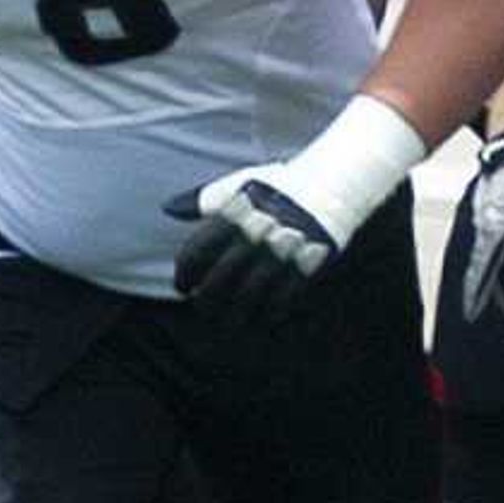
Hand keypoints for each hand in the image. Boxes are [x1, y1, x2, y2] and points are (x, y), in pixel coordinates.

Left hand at [167, 170, 345, 321]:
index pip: (195, 255)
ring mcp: (279, 255)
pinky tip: (261, 314)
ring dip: (233, 314)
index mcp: (234, 216)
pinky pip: (280, 301)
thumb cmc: (282, 186)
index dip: (184, 276)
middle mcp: (253, 237)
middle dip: (205, 301)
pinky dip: (268, 313)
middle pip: (216, 284)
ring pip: (245, 298)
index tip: (184, 285)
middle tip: (204, 305)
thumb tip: (170, 209)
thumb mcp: (241, 183)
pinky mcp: (304, 268)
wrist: (333, 185)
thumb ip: (204, 199)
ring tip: (229, 319)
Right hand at [455, 124, 503, 333]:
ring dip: (502, 286)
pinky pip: (497, 247)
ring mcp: (490, 218)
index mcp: (500, 219)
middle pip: (490, 269)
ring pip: (494, 260)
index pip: (485, 263)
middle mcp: (489, 222)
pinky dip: (501, 267)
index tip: (470, 313)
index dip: (477, 290)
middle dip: (499, 298)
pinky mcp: (496, 214)